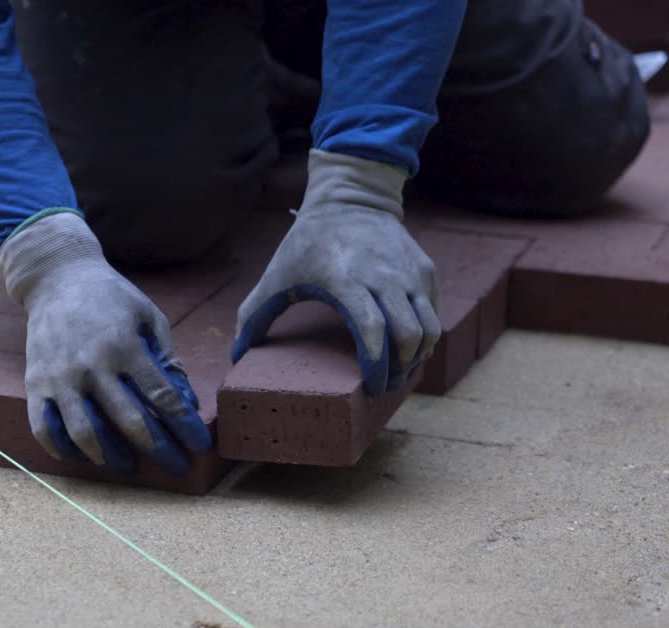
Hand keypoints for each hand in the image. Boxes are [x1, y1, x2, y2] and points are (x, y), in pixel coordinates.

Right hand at [0, 213, 211, 475]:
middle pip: (130, 422)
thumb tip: (186, 404)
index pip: (162, 397)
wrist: (57, 278)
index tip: (200, 445)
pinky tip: (83, 455)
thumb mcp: (149, 316)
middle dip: (159, 450)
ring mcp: (60, 377)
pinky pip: (44, 429)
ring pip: (86, 434)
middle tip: (176, 466)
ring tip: (128, 465)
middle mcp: (91, 365)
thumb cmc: (111, 298)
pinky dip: (63, 450)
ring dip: (112, 457)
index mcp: (125, 345)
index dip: (185, 426)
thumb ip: (167, 358)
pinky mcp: (35, 384)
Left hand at [232, 150, 439, 393]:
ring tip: (401, 372)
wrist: (350, 199)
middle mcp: (384, 276)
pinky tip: (408, 347)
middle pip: (409, 333)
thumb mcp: (276, 275)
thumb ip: (254, 315)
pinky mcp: (424, 270)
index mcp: (346, 280)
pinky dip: (425, 335)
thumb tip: (236, 354)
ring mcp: (409, 273)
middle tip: (386, 386)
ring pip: (429, 326)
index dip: (376, 362)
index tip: (372, 385)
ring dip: (418, 356)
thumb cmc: (307, 243)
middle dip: (400, 368)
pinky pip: (432, 312)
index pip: (373, 327)